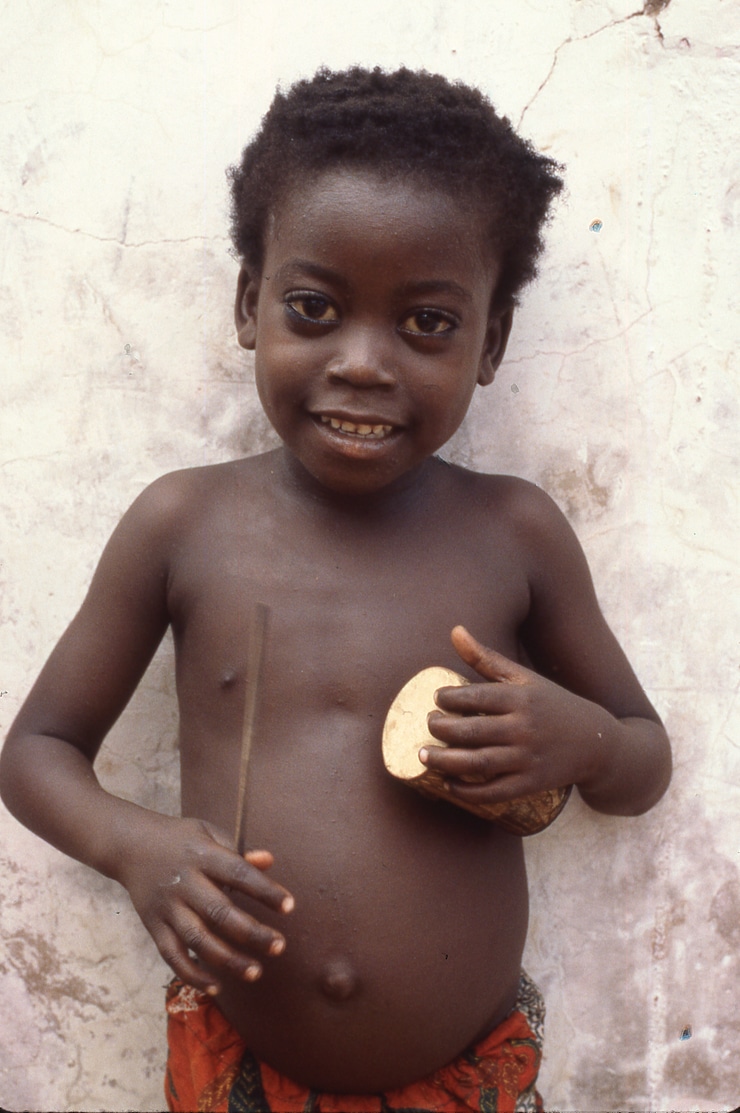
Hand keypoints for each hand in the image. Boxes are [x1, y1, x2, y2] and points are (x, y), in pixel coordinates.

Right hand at [117, 814, 293, 994]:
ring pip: (197, 940)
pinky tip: (216, 986)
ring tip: (255, 972)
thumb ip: (238, 852)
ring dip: (227, 960)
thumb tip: (269, 861)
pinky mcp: (152, 925)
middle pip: (220, 912)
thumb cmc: (181, 839)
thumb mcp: (209, 833)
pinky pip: (172, 955)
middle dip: (252, 933)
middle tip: (279, 947)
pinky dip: (192, 974)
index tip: (289, 907)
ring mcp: (167, 906)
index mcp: (202, 856)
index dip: (265, 891)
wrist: (130, 844)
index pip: (238, 873)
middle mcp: (184, 882)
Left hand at [420, 626, 605, 807]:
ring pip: (477, 763)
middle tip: (429, 725)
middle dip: (441, 729)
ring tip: (423, 755)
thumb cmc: (551, 704)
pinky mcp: (530, 784)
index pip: (476, 697)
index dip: (448, 698)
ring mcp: (527, 758)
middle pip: (471, 731)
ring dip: (444, 761)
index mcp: (521, 698)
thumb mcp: (523, 678)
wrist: (595, 742)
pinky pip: (493, 792)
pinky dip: (467, 791)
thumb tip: (454, 630)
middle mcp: (524, 728)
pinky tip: (449, 784)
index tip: (437, 699)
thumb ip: (485, 658)